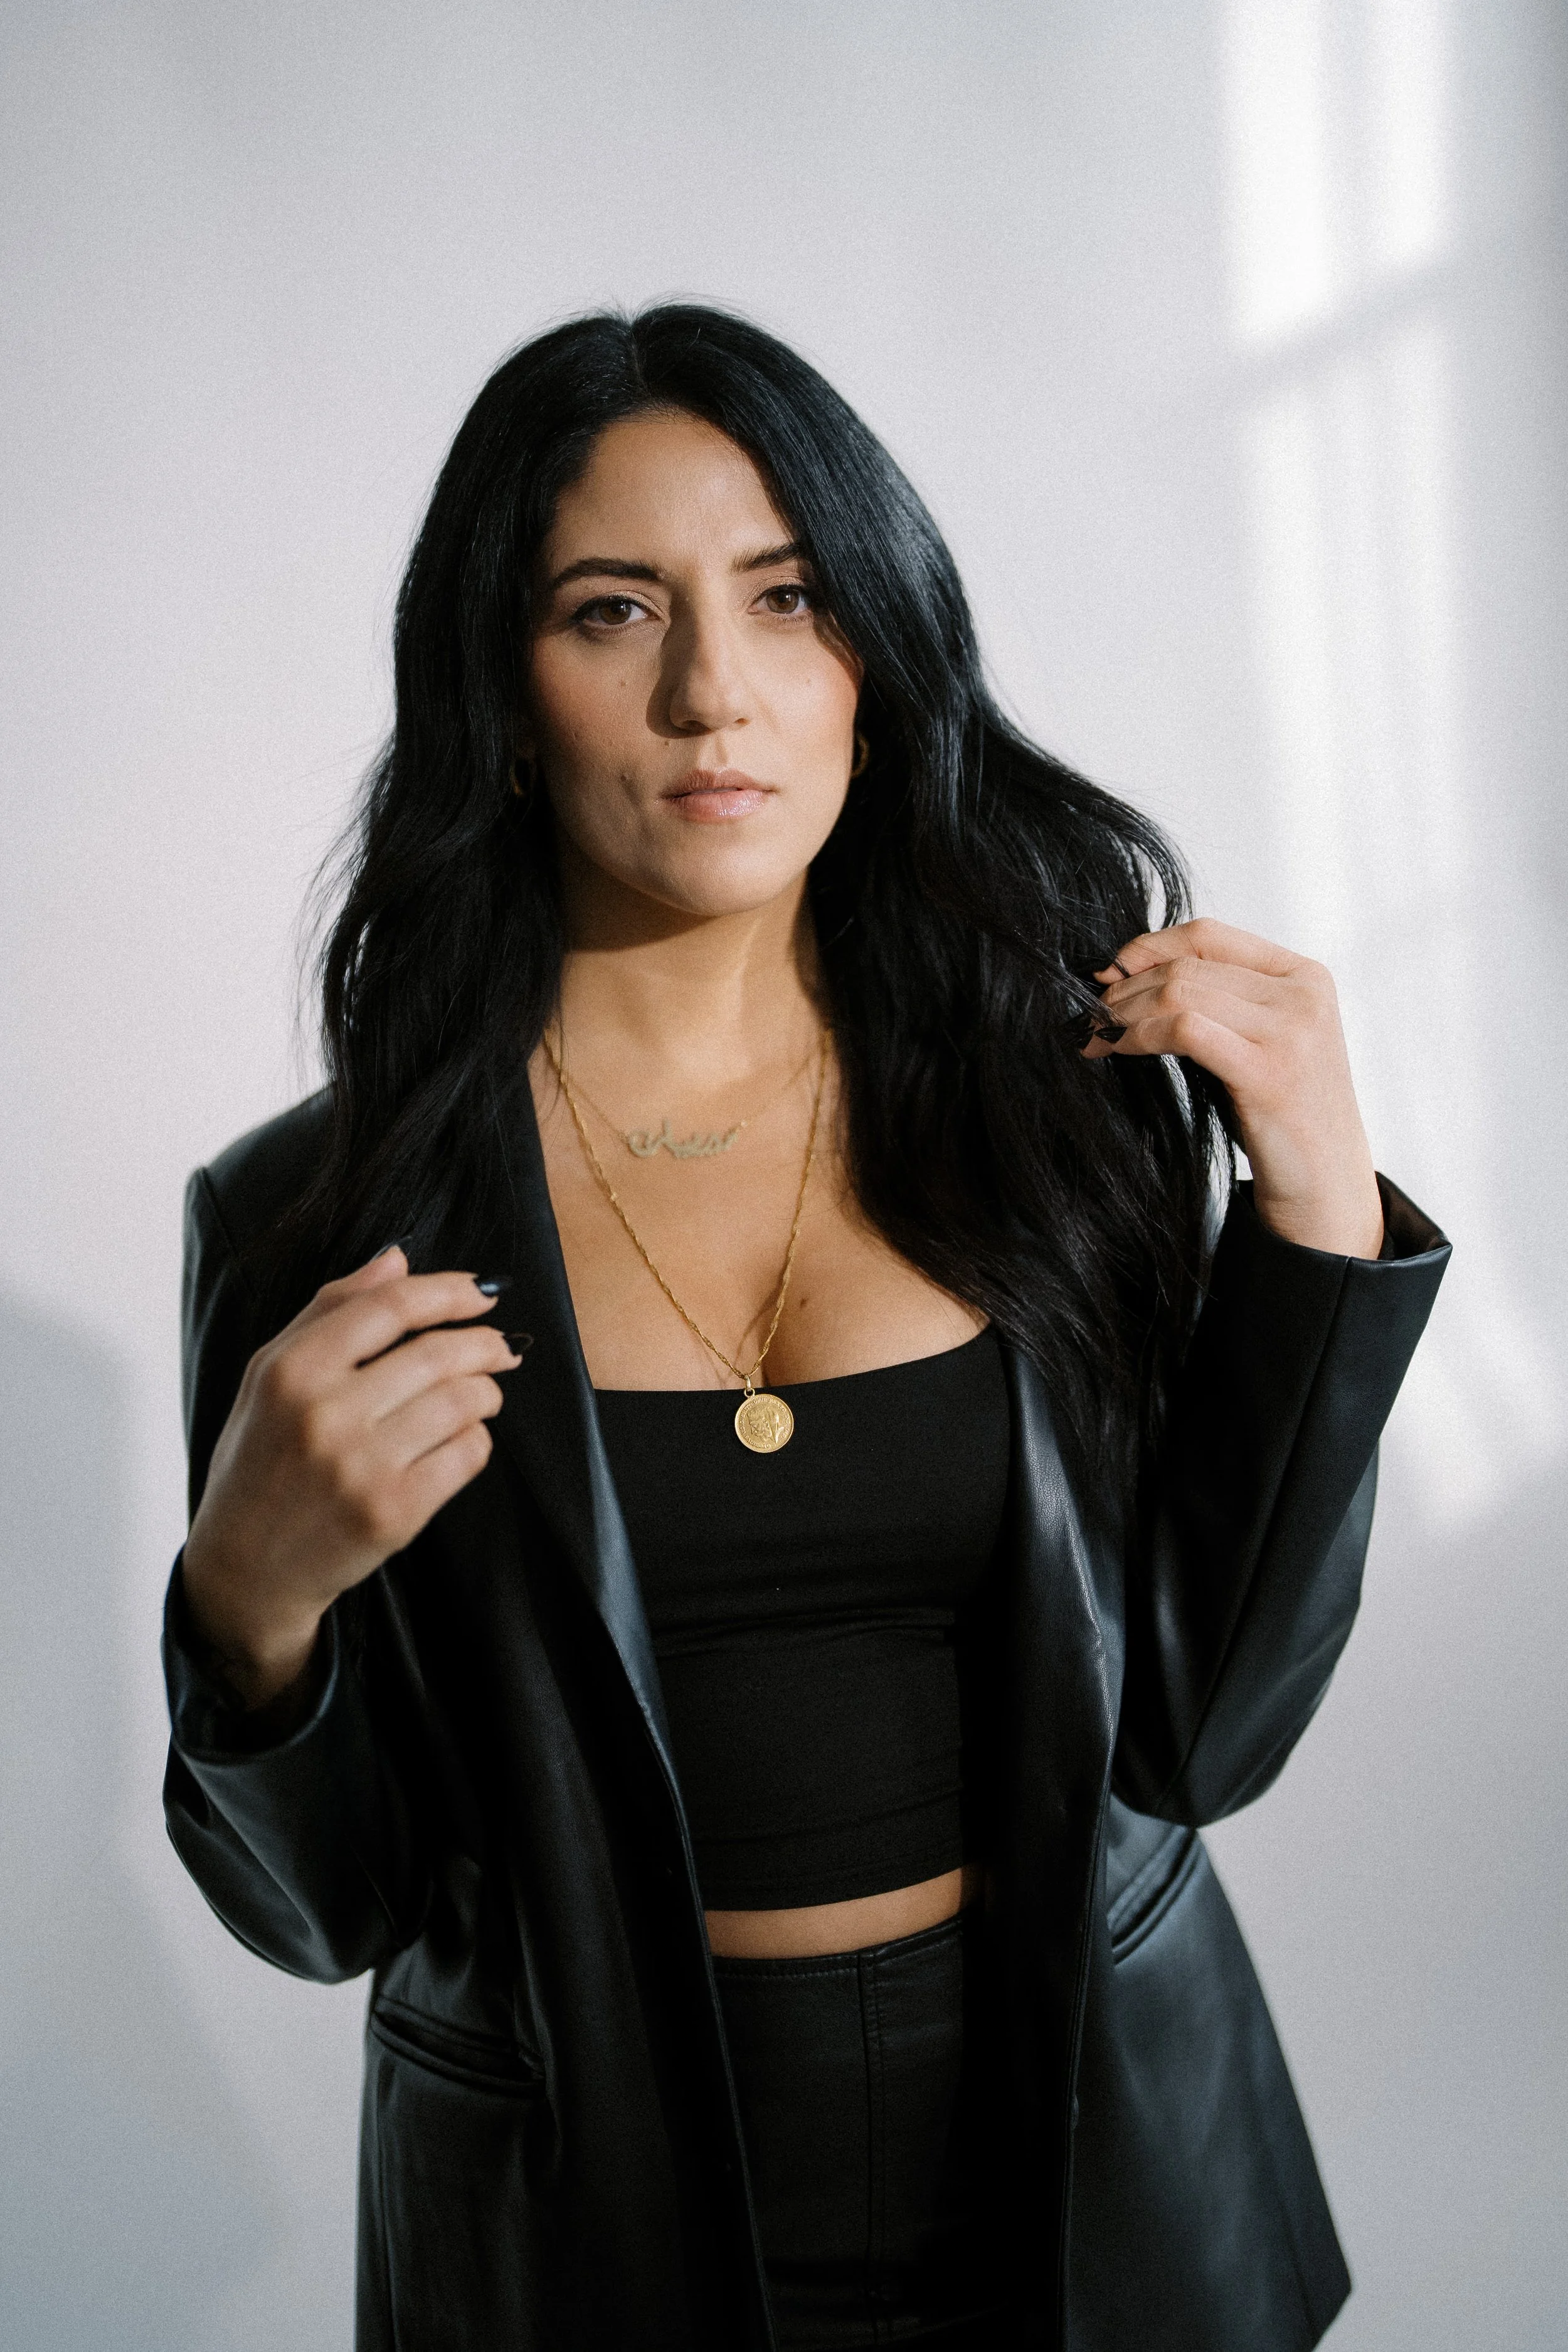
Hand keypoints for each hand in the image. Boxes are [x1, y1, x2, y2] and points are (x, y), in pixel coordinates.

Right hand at [181, 1246, 520, 1707]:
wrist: (245, 1569)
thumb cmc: (260, 1460)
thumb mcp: (269, 1377)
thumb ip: (331, 1311)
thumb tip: (398, 1258)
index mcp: (291, 1371)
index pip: (391, 1306)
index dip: (449, 1290)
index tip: (483, 1291)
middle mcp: (325, 1414)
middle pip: (438, 1352)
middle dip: (484, 1342)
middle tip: (499, 1345)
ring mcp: (362, 1467)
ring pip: (463, 1401)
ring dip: (486, 1390)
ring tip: (482, 1392)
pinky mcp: (394, 1513)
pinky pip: (468, 1454)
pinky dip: (477, 1438)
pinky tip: (462, 1437)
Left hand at [1084, 918, 1383, 1258]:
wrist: (1327, 1186)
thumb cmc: (1282, 1114)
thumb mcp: (1260, 1041)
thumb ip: (1219, 1001)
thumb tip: (1131, 974)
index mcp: (1304, 975)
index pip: (1208, 935)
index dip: (1147, 948)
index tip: (1108, 973)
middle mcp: (1303, 994)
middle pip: (1187, 966)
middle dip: (1125, 989)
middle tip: (1090, 1015)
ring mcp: (1292, 1030)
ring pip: (1180, 993)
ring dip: (1123, 1013)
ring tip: (1095, 1034)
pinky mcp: (1269, 1071)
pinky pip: (1185, 1030)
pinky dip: (1138, 1034)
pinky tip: (1116, 1049)